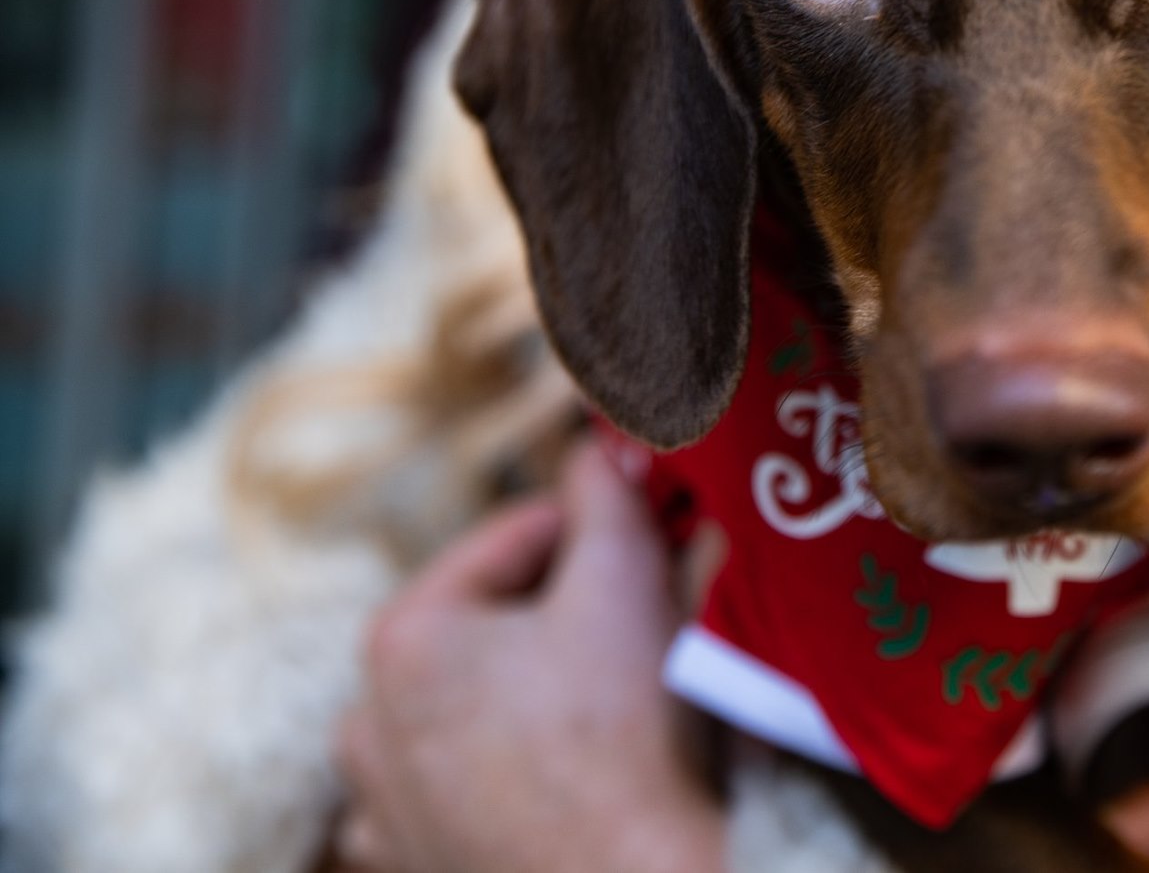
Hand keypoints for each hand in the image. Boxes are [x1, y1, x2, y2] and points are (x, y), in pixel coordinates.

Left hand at [334, 443, 723, 872]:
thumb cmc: (626, 738)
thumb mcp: (625, 580)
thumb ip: (606, 494)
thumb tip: (601, 444)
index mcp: (402, 637)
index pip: (512, 539)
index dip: (597, 528)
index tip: (657, 535)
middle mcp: (365, 723)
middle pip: (489, 624)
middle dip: (568, 609)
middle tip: (649, 610)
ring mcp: (383, 808)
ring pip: (474, 706)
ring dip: (533, 687)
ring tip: (616, 696)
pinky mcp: (416, 868)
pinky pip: (461, 788)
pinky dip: (509, 769)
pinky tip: (570, 773)